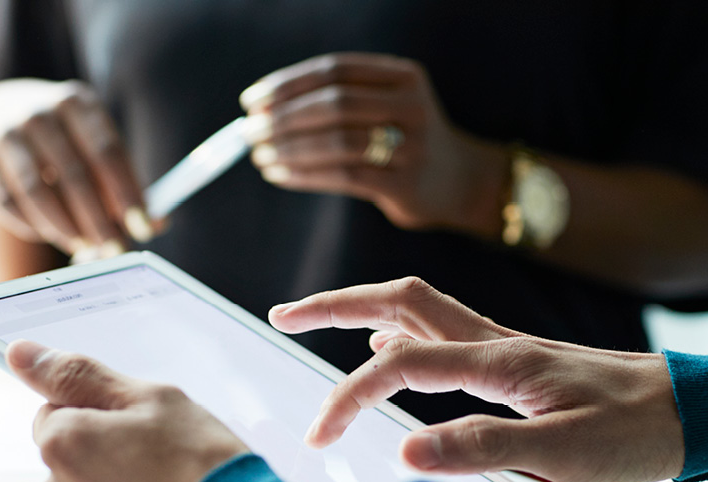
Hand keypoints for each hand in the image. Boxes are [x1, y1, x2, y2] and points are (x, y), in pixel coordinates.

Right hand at [0, 79, 160, 256]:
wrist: (1, 113)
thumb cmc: (68, 141)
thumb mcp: (99, 148)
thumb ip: (127, 185)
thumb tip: (156, 224)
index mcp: (78, 103)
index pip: (107, 152)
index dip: (127, 194)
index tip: (142, 228)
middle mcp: (38, 112)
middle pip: (74, 175)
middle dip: (98, 220)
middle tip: (115, 250)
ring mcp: (4, 133)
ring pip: (37, 191)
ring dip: (65, 228)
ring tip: (85, 247)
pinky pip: (9, 203)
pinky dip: (34, 226)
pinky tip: (53, 234)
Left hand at [6, 340, 247, 481]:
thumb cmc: (203, 470)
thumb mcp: (152, 400)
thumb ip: (79, 375)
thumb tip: (21, 354)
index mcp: (62, 444)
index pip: (57, 412)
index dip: (103, 414)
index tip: (141, 427)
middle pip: (71, 462)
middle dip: (106, 458)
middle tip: (162, 463)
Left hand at [239, 53, 505, 232]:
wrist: (460, 183)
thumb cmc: (405, 144)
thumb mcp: (386, 108)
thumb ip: (341, 102)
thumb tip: (264, 112)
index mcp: (403, 76)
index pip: (334, 71)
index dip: (288, 85)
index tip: (251, 101)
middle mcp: (411, 105)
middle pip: (334, 104)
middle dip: (283, 118)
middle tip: (248, 132)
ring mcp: (412, 146)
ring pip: (336, 141)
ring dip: (289, 149)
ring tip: (260, 157)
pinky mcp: (404, 184)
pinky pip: (343, 176)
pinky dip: (305, 175)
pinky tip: (280, 175)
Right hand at [269, 277, 684, 481]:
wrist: (690, 409)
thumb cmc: (634, 429)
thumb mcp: (563, 449)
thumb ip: (482, 446)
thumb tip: (404, 453)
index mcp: (497, 361)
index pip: (398, 365)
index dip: (349, 398)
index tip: (320, 436)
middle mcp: (493, 341)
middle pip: (398, 301)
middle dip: (334, 305)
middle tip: (283, 315)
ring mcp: (501, 346)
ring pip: (417, 309)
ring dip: (362, 311)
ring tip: (318, 324)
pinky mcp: (511, 359)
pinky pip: (441, 330)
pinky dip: (401, 332)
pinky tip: (391, 353)